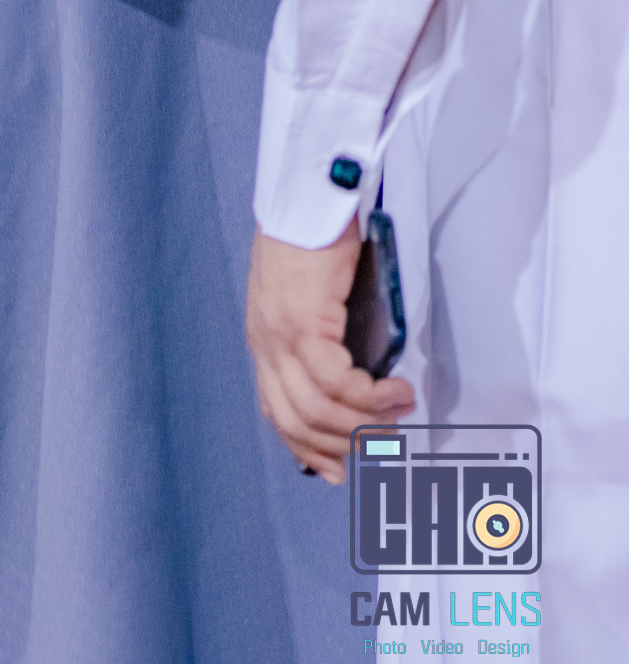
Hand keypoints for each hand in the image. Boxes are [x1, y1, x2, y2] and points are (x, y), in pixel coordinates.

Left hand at [246, 224, 413, 482]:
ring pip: (318, 408)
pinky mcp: (303, 321)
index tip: (339, 470)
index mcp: (265, 339)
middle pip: (297, 421)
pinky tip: (396, 390)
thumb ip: (320, 336)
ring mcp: (280, 333)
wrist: (308, 193)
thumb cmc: (315, 234)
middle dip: (343, 444)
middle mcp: (266, 342)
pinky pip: (337, 381)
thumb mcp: (309, 295)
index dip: (308, 448)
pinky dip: (371, 396)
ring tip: (399, 412)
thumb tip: (357, 376)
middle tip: (383, 442)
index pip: (278, 411)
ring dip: (365, 422)